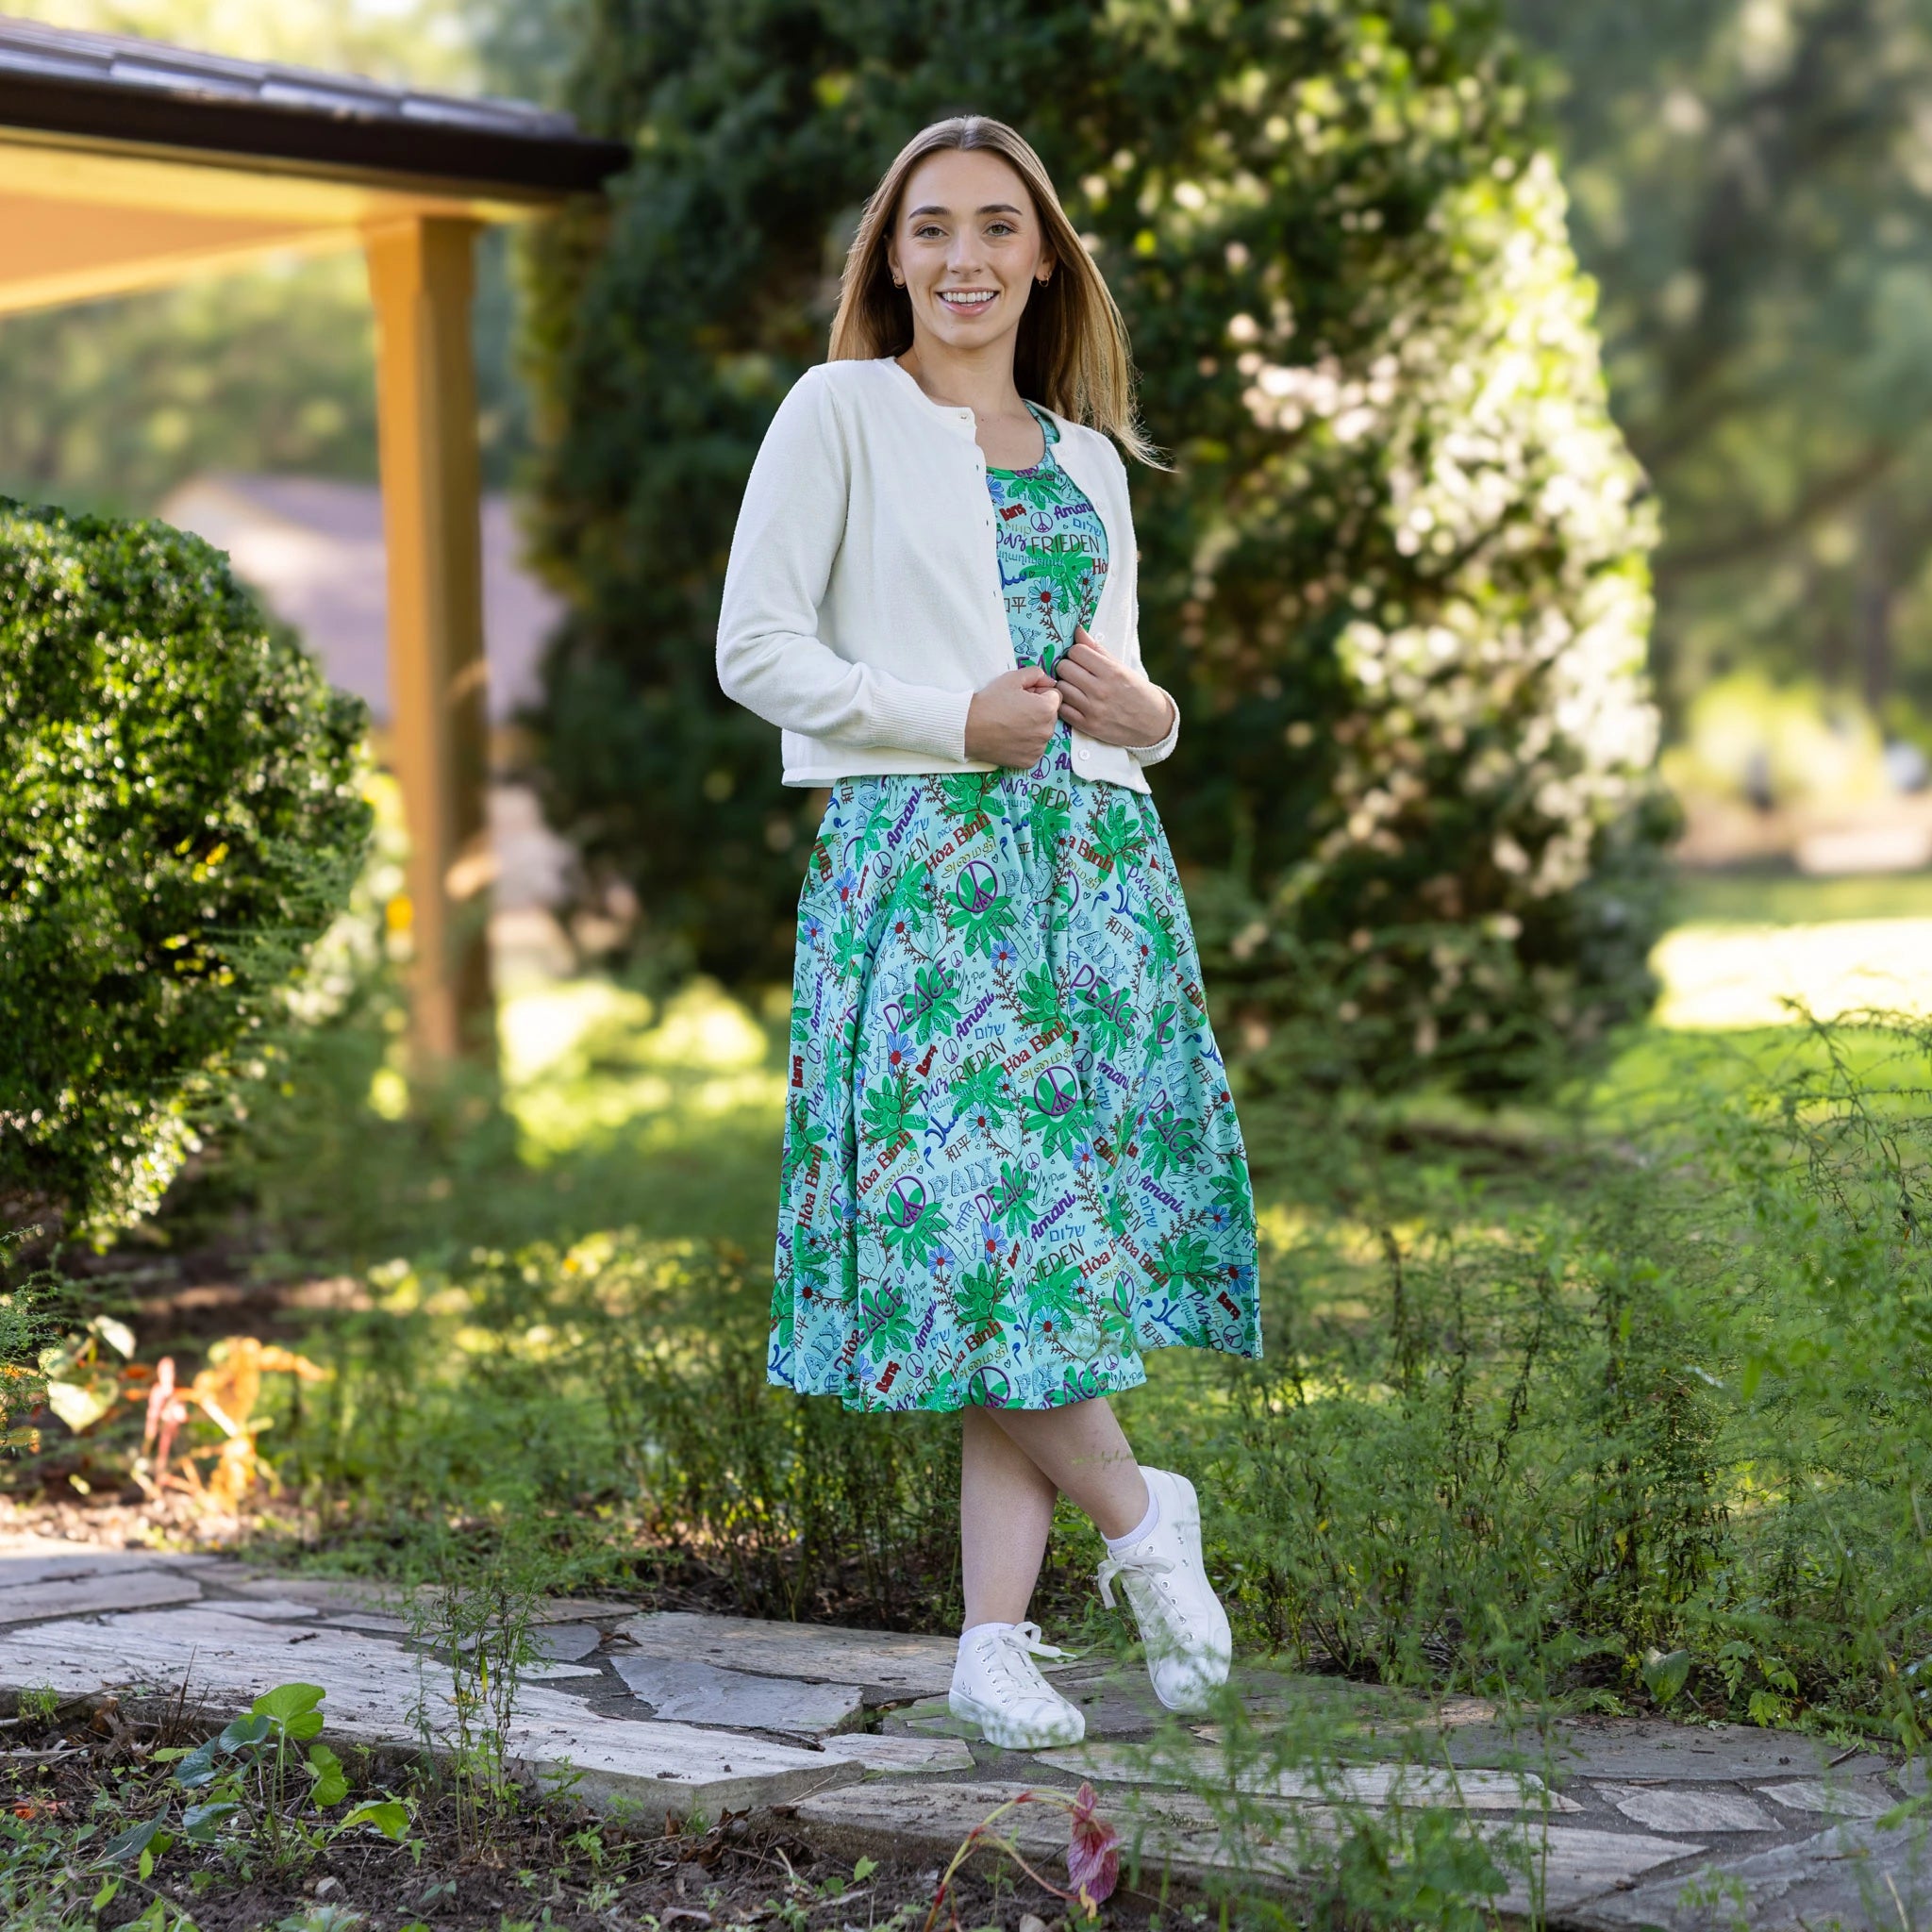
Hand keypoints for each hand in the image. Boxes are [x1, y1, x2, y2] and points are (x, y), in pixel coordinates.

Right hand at [964, 665, 1061, 765]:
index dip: (1039, 693)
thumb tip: (1049, 681)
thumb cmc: (990, 702)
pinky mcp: (1029, 761)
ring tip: (1011, 724)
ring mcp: (1039, 748)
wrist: (968, 728)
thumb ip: (1036, 674)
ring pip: (1042, 733)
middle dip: (1038, 710)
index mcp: (1047, 709)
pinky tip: (1010, 737)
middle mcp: (1047, 731)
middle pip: (1050, 715)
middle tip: (1015, 709)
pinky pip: (1034, 749)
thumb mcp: (1012, 678)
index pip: (1055, 696)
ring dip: (1033, 727)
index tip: (1024, 696)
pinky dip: (1026, 744)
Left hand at [1052, 628, 1174, 746]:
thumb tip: (1078, 631)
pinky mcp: (1088, 726)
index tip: (1082, 658)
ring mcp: (1093, 709)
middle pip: (1064, 668)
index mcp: (1112, 671)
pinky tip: (1075, 702)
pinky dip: (1065, 704)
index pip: (1077, 651)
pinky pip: (1063, 709)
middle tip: (1076, 672)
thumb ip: (1098, 650)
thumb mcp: (1122, 667)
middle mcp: (1101, 690)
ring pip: (1061, 688)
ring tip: (1075, 687)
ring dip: (1065, 685)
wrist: (1152, 724)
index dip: (1077, 652)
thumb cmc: (1136, 691)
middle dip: (1068, 667)